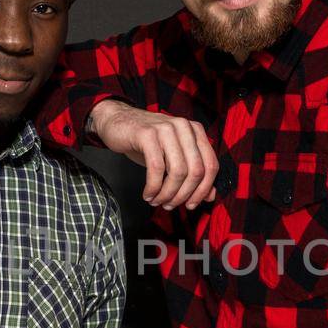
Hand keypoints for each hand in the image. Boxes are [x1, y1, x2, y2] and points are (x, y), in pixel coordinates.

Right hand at [90, 99, 217, 209]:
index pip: (211, 165)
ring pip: (177, 171)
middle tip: (170, 205)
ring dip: (167, 193)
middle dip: (184, 195)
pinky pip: (156, 168)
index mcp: (195, 131)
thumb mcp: (172, 157)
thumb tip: (209, 197)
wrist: (117, 121)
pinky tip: (148, 194)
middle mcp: (184, 127)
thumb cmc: (146, 142)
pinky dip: (153, 187)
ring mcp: (166, 128)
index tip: (191, 205)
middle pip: (196, 171)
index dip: (203, 190)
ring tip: (158, 201)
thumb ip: (193, 174)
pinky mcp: (147, 134)